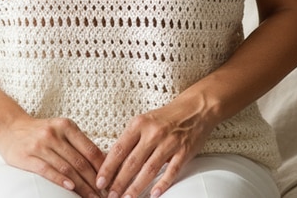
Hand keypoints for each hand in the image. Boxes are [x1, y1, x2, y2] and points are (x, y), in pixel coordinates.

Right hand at [0, 115, 105, 197]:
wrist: (9, 127)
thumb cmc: (40, 132)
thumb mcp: (60, 130)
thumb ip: (79, 144)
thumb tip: (104, 163)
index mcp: (66, 126)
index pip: (90, 150)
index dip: (103, 169)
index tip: (110, 183)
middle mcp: (54, 134)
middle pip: (80, 162)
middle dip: (94, 182)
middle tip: (103, 195)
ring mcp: (40, 145)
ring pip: (66, 168)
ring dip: (81, 186)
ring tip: (91, 197)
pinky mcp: (27, 155)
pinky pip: (47, 170)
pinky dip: (60, 180)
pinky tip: (71, 189)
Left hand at [94, 95, 216, 197]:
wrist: (196, 108)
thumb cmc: (166, 117)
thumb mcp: (144, 121)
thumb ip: (131, 140)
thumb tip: (113, 162)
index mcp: (139, 124)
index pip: (119, 149)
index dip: (108, 168)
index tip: (100, 181)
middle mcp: (153, 133)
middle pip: (132, 162)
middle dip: (119, 182)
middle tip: (111, 195)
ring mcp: (170, 142)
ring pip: (150, 169)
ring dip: (137, 186)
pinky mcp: (184, 151)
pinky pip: (172, 170)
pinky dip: (163, 184)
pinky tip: (154, 194)